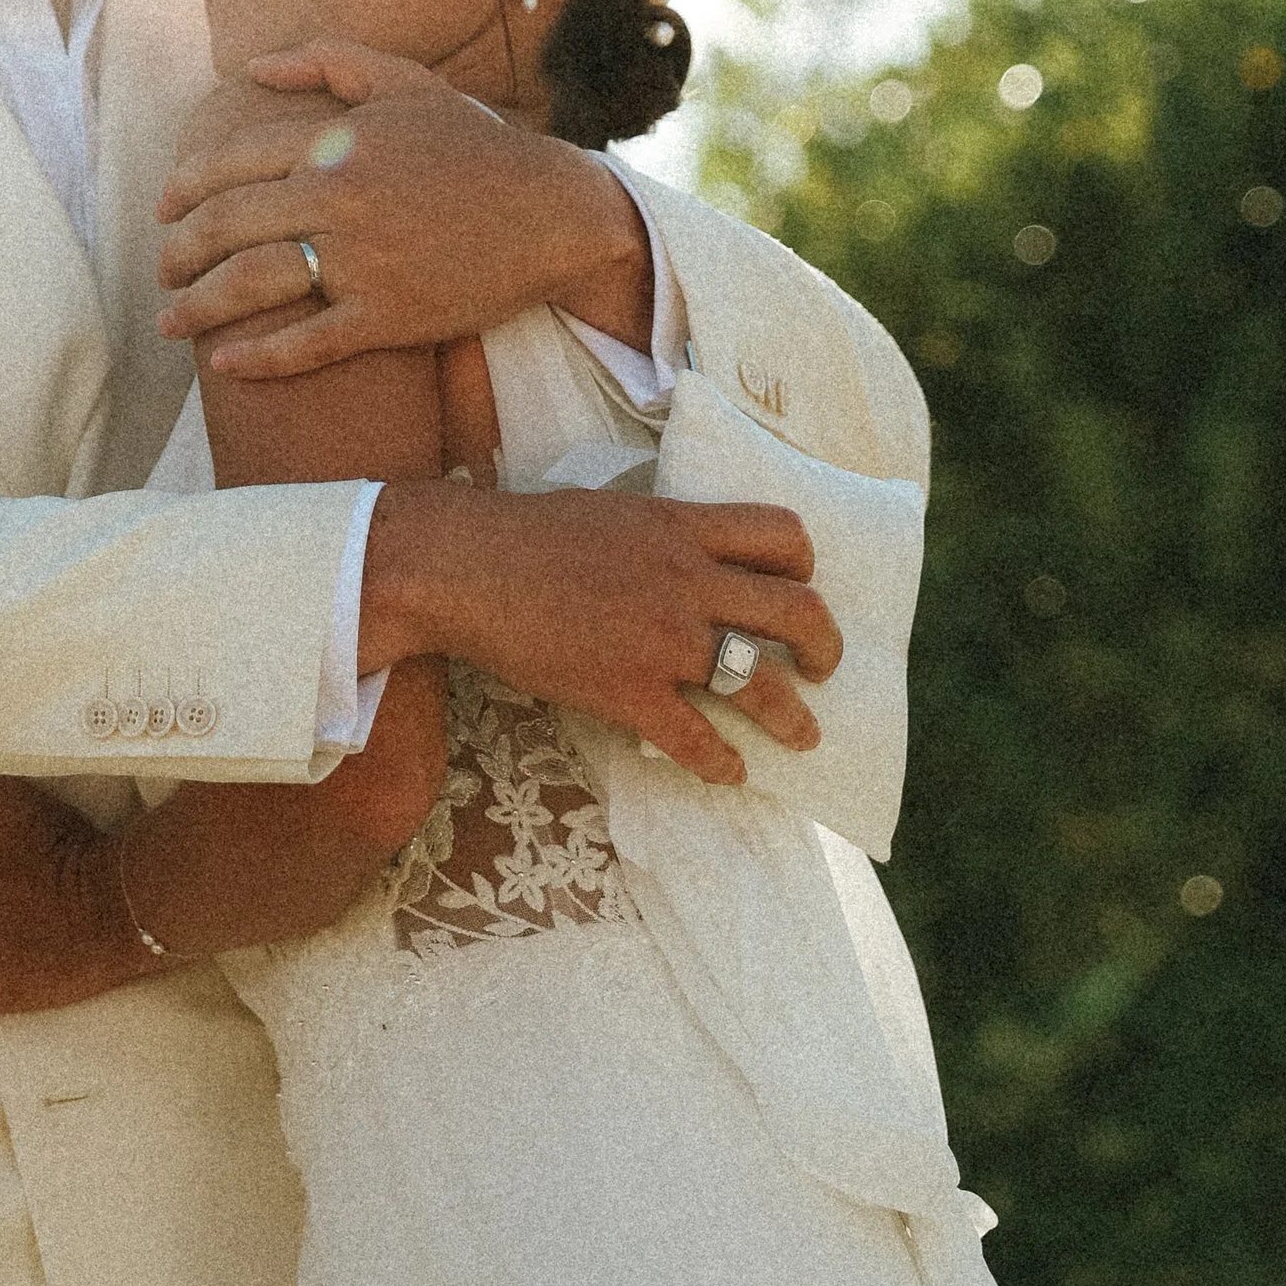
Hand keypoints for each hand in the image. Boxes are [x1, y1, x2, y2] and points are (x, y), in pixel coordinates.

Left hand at [156, 44, 643, 377]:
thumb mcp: (405, 85)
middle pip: (227, 226)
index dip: (183, 189)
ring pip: (253, 286)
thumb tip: (254, 69)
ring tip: (169, 321)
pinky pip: (306, 344)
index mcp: (336, 143)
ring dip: (197, 306)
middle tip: (162, 268)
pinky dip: (257, 358)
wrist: (552, 213)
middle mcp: (340, 200)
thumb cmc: (475, 147)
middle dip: (178, 252)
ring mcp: (363, 262)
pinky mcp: (389, 318)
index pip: (230, 164)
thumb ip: (327, 63)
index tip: (162, 211)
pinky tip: (223, 363)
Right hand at [368, 475, 841, 785]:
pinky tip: (728, 772)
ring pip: (760, 681)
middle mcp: (686, 580)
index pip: (782, 535)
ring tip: (803, 734)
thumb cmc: (523, 536)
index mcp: (681, 528)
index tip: (799, 586)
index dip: (805, 566)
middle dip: (824, 646)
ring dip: (792, 715)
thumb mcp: (610, 512)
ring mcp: (660, 639)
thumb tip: (685, 555)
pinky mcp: (627, 689)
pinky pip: (696, 738)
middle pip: (796, 609)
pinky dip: (721, 763)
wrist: (460, 567)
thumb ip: (660, 534)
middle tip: (821, 667)